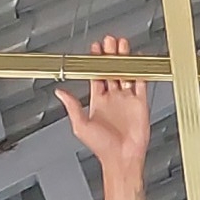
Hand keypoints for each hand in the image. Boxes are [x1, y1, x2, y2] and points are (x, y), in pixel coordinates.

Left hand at [57, 36, 150, 186]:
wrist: (122, 158)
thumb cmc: (101, 147)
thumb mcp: (80, 125)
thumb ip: (71, 106)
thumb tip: (59, 92)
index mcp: (97, 102)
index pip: (96, 76)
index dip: (96, 62)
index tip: (95, 50)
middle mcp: (113, 99)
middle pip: (111, 71)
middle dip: (111, 55)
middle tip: (110, 41)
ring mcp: (127, 100)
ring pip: (126, 74)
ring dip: (124, 60)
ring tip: (122, 45)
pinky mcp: (140, 103)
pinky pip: (141, 83)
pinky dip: (140, 72)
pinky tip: (139, 61)